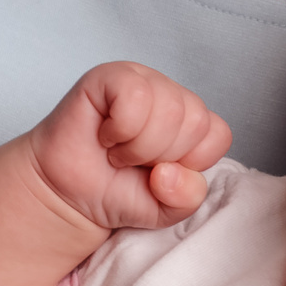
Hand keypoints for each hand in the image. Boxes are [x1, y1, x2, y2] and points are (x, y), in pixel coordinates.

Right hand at [24, 60, 231, 230]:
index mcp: (191, 121)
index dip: (190, 164)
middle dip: (161, 156)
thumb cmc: (115, 191)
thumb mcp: (164, 209)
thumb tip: (167, 172)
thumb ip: (186, 197)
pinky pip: (136, 96)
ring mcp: (142, 80)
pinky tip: (106, 135)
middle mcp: (170, 94)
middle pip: (196, 120)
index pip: (218, 134)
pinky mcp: (111, 76)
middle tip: (133, 162)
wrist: (67, 194)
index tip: (159, 172)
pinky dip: (120, 128)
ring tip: (119, 151)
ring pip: (169, 108)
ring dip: (138, 146)